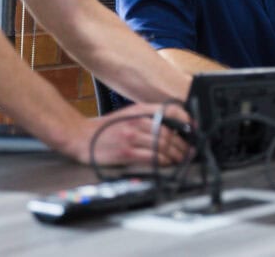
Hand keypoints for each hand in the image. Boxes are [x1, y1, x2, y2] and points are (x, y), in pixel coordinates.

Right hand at [77, 102, 191, 165]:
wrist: (80, 137)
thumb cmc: (106, 129)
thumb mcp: (128, 116)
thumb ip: (147, 118)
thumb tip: (171, 125)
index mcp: (139, 111)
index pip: (170, 110)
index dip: (186, 119)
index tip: (194, 128)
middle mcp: (137, 121)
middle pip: (169, 131)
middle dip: (183, 143)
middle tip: (190, 150)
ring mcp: (131, 137)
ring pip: (163, 145)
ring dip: (176, 154)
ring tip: (181, 159)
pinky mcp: (126, 152)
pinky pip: (152, 157)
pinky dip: (163, 161)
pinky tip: (167, 163)